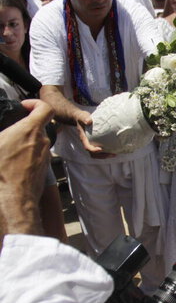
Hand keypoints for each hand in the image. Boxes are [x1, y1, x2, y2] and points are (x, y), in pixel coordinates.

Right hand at [0, 100, 53, 240]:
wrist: (13, 199)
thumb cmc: (1, 173)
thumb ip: (3, 135)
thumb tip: (5, 136)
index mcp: (30, 130)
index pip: (45, 108)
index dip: (36, 103)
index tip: (24, 106)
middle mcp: (42, 141)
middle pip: (38, 127)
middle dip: (23, 127)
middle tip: (8, 132)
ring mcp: (45, 155)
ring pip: (36, 142)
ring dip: (24, 143)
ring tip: (6, 151)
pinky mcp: (44, 168)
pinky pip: (36, 156)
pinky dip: (26, 156)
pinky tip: (11, 164)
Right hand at [74, 109, 115, 158]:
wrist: (80, 118)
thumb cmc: (81, 117)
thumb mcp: (82, 116)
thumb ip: (84, 118)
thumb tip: (89, 121)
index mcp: (83, 138)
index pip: (87, 147)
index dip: (93, 150)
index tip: (100, 149)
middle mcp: (87, 142)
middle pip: (93, 154)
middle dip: (102, 156)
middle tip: (112, 154)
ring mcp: (91, 143)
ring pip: (96, 154)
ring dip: (105, 155)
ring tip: (115, 154)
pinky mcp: (95, 142)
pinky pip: (100, 150)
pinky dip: (106, 151)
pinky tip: (114, 148)